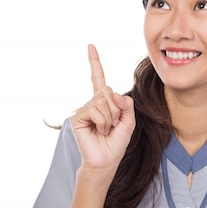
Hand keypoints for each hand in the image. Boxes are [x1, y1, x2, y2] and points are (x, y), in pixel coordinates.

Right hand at [70, 44, 134, 172]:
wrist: (106, 160)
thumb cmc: (116, 142)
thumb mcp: (129, 120)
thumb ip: (126, 103)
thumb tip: (113, 92)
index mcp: (103, 101)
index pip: (98, 78)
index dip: (94, 62)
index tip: (90, 46)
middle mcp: (92, 102)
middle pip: (109, 91)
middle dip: (117, 109)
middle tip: (113, 125)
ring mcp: (84, 109)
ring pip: (104, 101)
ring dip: (111, 118)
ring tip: (105, 130)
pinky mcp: (77, 117)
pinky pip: (96, 110)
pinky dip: (102, 122)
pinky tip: (98, 131)